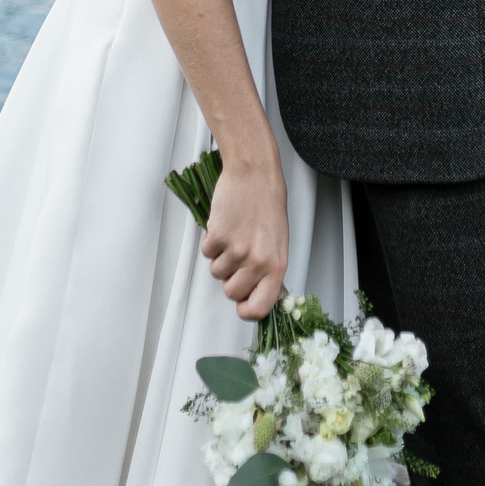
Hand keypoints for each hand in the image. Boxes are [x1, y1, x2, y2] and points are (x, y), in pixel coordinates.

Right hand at [201, 153, 288, 320]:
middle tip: (237, 257)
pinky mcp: (218, 237)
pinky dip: (211, 241)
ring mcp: (237, 250)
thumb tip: (253, 293)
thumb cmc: (267, 205)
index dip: (246, 310)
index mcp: (276, 266)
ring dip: (220, 257)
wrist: (254, 175)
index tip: (242, 304)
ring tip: (233, 235)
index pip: (260, 308)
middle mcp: (258, 262)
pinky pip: (206, 252)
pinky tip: (225, 225)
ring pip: (216, 272)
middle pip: (231, 293)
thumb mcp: (278, 243)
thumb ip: (267, 270)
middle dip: (230, 279)